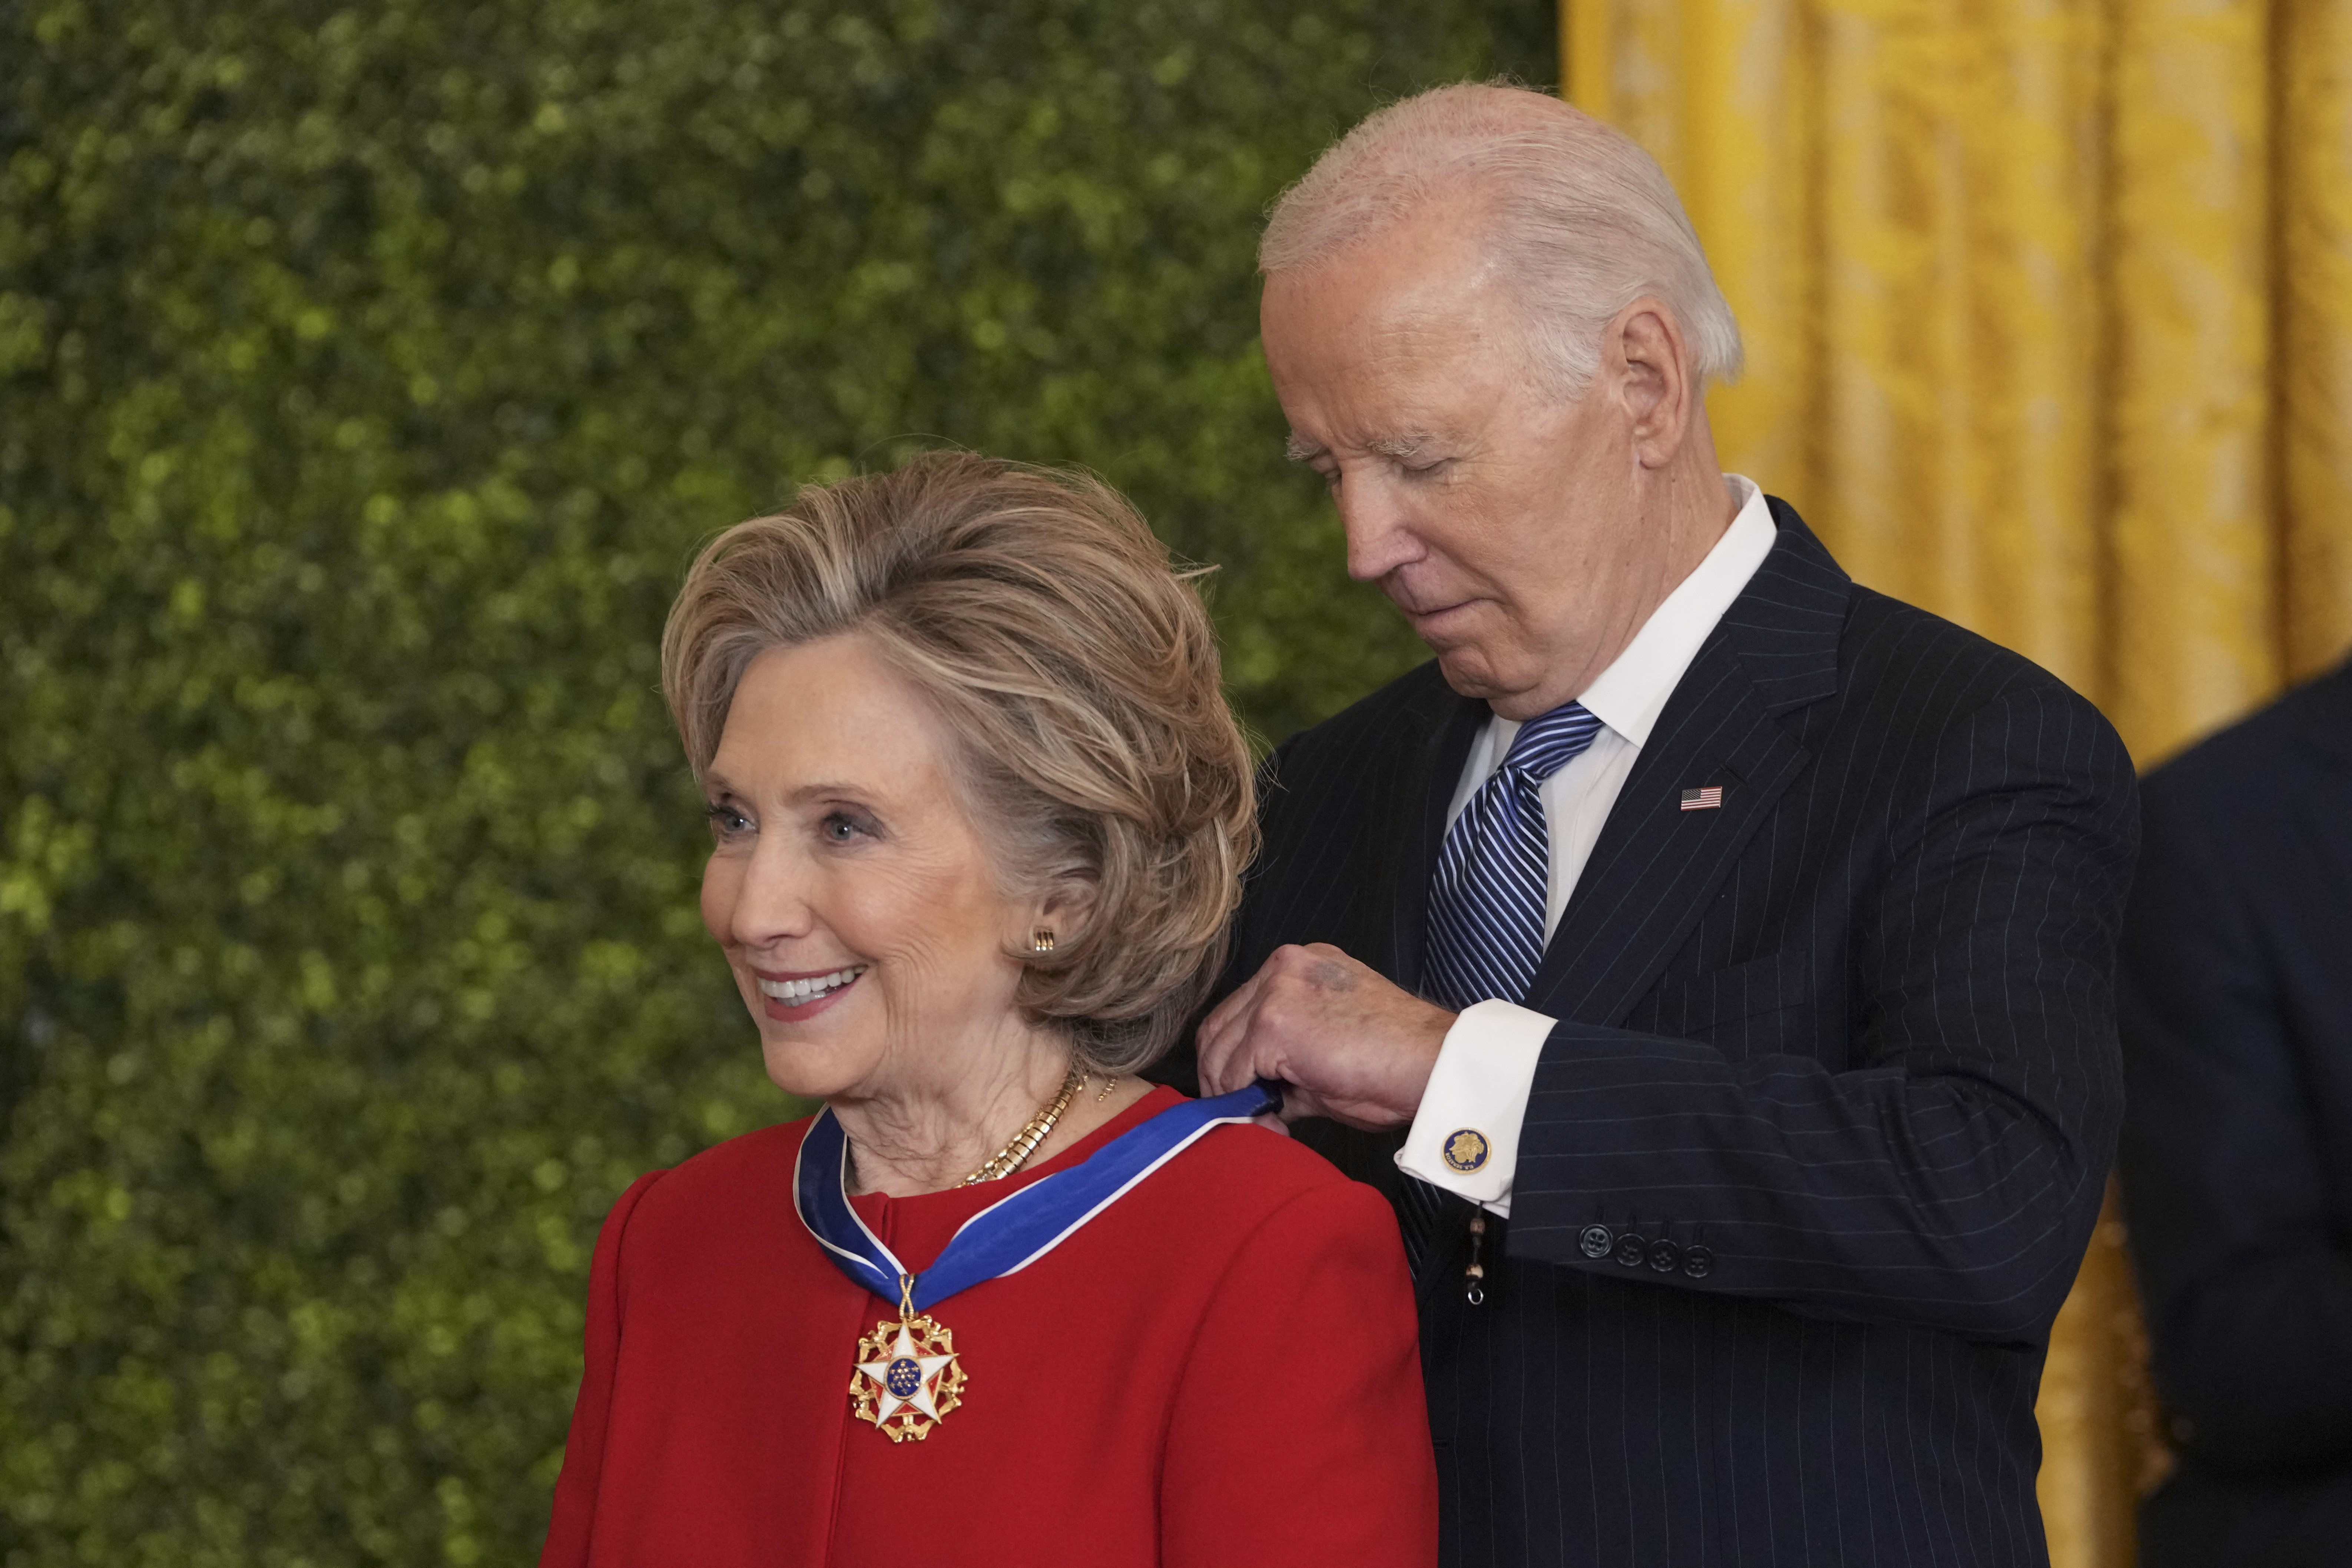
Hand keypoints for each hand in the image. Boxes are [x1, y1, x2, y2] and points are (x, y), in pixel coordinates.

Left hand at [1196, 943, 1454, 1130]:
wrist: (1432, 1064)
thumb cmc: (1394, 1063)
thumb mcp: (1327, 1053)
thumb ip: (1286, 1063)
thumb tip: (1256, 1095)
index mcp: (1298, 968)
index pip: (1238, 1012)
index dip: (1233, 1061)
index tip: (1249, 1096)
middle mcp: (1283, 968)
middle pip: (1218, 1027)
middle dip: (1222, 1079)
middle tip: (1246, 1115)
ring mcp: (1275, 992)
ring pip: (1218, 1050)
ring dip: (1231, 1094)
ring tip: (1263, 1123)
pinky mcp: (1273, 1023)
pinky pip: (1234, 1073)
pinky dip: (1244, 1105)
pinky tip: (1274, 1123)